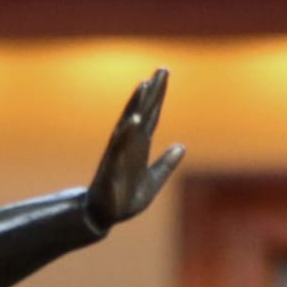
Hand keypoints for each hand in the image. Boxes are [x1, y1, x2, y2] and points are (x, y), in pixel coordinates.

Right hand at [85, 68, 183, 232]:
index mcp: (139, 147)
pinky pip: (120, 148)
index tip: (163, 76)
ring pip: (129, 124)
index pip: (151, 116)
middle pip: (142, 113)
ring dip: (136, 105)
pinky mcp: (113, 167)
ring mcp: (119, 154)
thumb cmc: (126, 198)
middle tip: (161, 70)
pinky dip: (126, 134)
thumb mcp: (154, 180)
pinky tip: (131, 121)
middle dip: (151, 92)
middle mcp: (129, 145)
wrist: (105, 216)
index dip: (158, 97)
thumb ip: (166, 163)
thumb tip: (181, 146)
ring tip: (144, 86)